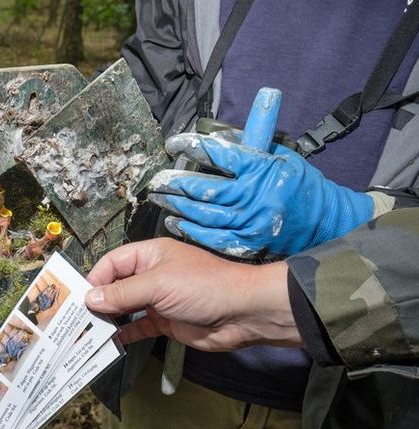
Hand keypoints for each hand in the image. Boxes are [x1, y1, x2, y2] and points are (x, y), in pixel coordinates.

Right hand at [85, 238, 301, 350]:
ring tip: (87, 332)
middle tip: (77, 319)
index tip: (79, 299)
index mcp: (149, 255)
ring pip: (125, 308)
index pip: (112, 263)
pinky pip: (138, 327)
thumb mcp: (158, 284)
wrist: (243, 313)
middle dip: (98, 301)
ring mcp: (158, 300)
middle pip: (116, 286)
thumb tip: (90, 299)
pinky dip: (124, 334)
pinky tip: (109, 342)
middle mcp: (151, 275)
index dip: (95, 279)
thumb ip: (123, 293)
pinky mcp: (166, 322)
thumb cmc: (201, 287)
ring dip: (109, 319)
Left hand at [148, 118, 372, 259]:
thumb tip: (217, 131)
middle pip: (205, 187)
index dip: (192, 147)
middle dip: (176, 183)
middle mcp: (255, 195)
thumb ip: (250, 141)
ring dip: (176, 206)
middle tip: (157, 180)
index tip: (173, 143)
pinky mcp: (249, 243)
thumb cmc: (297, 182)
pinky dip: (190, 230)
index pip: (219, 153)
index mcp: (262, 167)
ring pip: (203, 214)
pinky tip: (174, 222)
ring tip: (159, 198)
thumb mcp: (279, 153)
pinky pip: (212, 238)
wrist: (325, 220)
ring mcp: (251, 222)